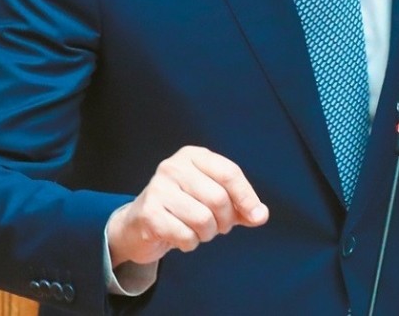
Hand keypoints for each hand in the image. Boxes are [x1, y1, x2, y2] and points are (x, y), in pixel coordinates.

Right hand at [106, 146, 268, 268]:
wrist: (138, 225)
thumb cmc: (183, 208)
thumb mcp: (214, 201)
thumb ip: (241, 206)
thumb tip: (260, 215)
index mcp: (193, 155)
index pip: (229, 173)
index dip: (247, 197)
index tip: (256, 216)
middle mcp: (173, 166)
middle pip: (218, 198)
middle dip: (225, 221)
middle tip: (217, 227)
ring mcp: (158, 188)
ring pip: (203, 219)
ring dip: (207, 234)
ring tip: (198, 231)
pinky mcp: (149, 213)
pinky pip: (185, 235)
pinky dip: (190, 243)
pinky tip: (180, 238)